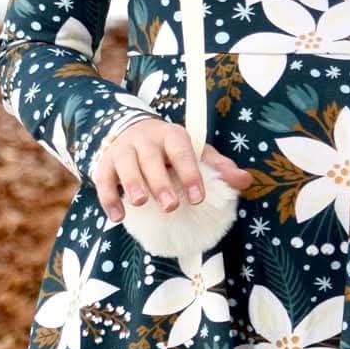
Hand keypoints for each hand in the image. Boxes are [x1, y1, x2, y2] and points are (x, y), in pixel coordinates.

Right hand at [92, 119, 254, 223]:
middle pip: (151, 159)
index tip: (198, 198)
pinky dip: (109, 198)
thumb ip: (219, 168)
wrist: (131, 131)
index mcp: (171, 136)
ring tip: (141, 203)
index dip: (190, 174)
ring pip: (125, 165)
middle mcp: (145, 140)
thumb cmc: (170, 150)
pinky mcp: (105, 164)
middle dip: (160, 182)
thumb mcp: (195, 152)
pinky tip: (119, 217)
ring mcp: (123, 150)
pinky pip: (103, 180)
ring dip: (132, 184)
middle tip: (171, 205)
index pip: (182, 152)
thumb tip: (246, 181)